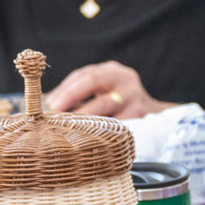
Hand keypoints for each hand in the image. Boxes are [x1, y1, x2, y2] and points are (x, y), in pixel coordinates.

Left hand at [47, 60, 170, 117]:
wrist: (154, 115)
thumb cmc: (119, 104)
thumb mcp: (104, 90)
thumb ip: (82, 93)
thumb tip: (51, 104)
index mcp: (112, 70)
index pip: (84, 74)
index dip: (66, 88)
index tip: (50, 103)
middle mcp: (124, 78)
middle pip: (93, 82)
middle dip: (71, 97)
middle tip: (55, 112)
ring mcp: (134, 95)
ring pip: (104, 103)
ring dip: (83, 114)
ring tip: (68, 124)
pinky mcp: (140, 113)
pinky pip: (116, 121)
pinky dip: (100, 128)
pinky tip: (89, 135)